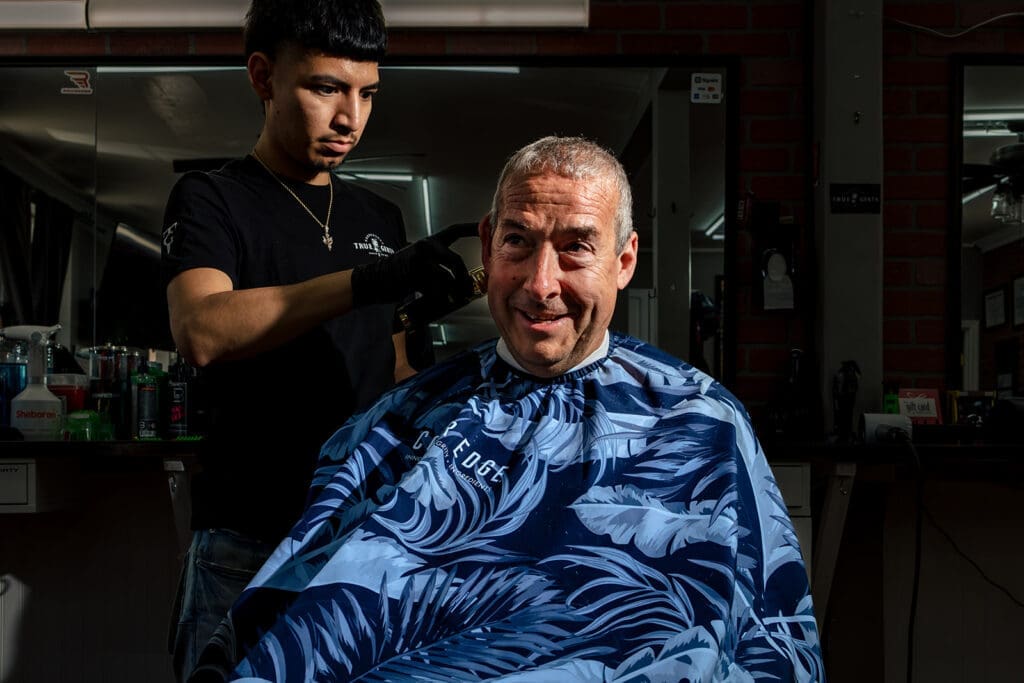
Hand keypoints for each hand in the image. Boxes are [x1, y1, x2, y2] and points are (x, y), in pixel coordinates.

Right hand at [351, 223, 478, 307]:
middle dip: (464, 278)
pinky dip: (440, 297)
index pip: (454, 231)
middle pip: (456, 261)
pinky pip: (437, 287)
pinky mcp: (417, 271)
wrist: (376, 279)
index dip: (470, 229)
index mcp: (429, 242)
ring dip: (454, 291)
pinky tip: (437, 300)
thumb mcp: (419, 264)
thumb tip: (459, 282)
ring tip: (456, 298)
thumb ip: (438, 267)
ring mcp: (421, 257)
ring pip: (448, 276)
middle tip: (467, 290)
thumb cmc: (398, 275)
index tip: (483, 226)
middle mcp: (426, 246)